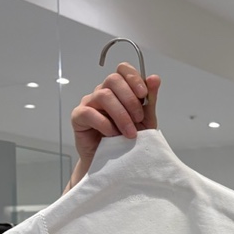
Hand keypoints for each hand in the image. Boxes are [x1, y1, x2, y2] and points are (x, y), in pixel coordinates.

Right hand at [66, 64, 159, 190]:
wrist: (116, 163)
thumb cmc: (129, 139)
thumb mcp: (145, 120)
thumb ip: (149, 100)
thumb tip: (154, 78)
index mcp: (119, 89)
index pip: (123, 69)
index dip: (133, 78)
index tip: (143, 94)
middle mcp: (102, 92)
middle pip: (113, 80)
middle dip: (130, 99)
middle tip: (139, 119)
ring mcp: (89, 103)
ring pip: (103, 95)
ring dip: (121, 115)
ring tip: (130, 133)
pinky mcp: (79, 117)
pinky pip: (89, 112)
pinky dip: (104, 123)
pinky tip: (112, 135)